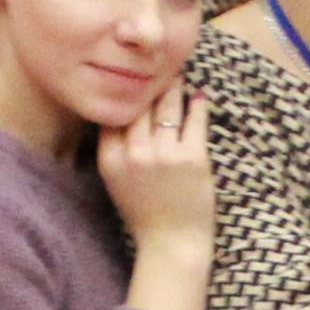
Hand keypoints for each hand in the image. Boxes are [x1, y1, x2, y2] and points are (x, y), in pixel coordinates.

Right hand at [97, 83, 218, 245]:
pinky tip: (199, 95)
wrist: (172, 244)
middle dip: (149, 83)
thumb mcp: (116, 181)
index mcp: (110, 159)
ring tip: (178, 72)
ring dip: (174, 85)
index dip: (124, 94)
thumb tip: (122, 111)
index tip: (133, 78)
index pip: (114, 113)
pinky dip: (198, 104)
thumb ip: (114, 148)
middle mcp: (134, 154)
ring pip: (167, 106)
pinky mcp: (193, 158)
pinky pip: (194, 120)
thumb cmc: (145, 213)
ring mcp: (164, 155)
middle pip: (140, 105)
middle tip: (158, 66)